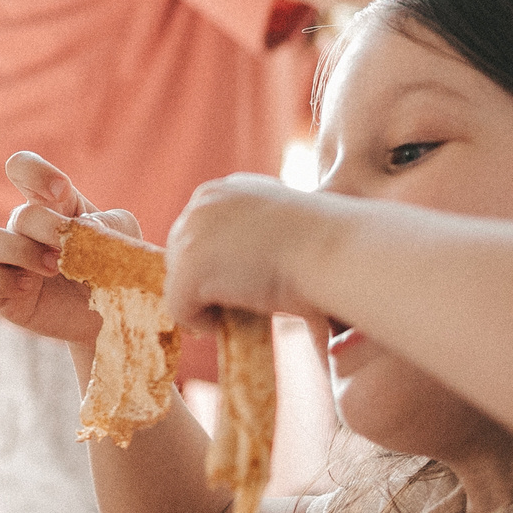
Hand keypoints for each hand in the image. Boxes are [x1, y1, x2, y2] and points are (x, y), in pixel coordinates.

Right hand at [0, 151, 140, 344]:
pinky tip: (27, 289)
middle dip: (48, 230)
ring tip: (53, 270)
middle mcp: (23, 228)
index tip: (61, 191)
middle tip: (69, 253)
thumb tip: (81, 225)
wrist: (112, 316)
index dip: (35, 172)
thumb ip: (108, 223)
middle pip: (20, 215)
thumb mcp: (123, 237)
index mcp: (51, 204)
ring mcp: (6, 260)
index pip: (23, 168)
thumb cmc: (115, 269)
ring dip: (21, 252)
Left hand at [163, 174, 342, 329]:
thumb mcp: (282, 224)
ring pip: (180, 284)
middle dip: (207, 282)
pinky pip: (180, 310)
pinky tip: (238, 318)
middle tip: (245, 297)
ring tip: (246, 305)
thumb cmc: (324, 244)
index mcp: (225, 188)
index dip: (218, 262)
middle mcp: (200, 203)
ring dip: (208, 301)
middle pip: (181, 257)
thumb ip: (251, 233)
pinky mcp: (186, 271)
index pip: (200, 233)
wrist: (333, 250)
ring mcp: (189, 235)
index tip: (246, 275)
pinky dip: (204, 323)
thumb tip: (231, 269)